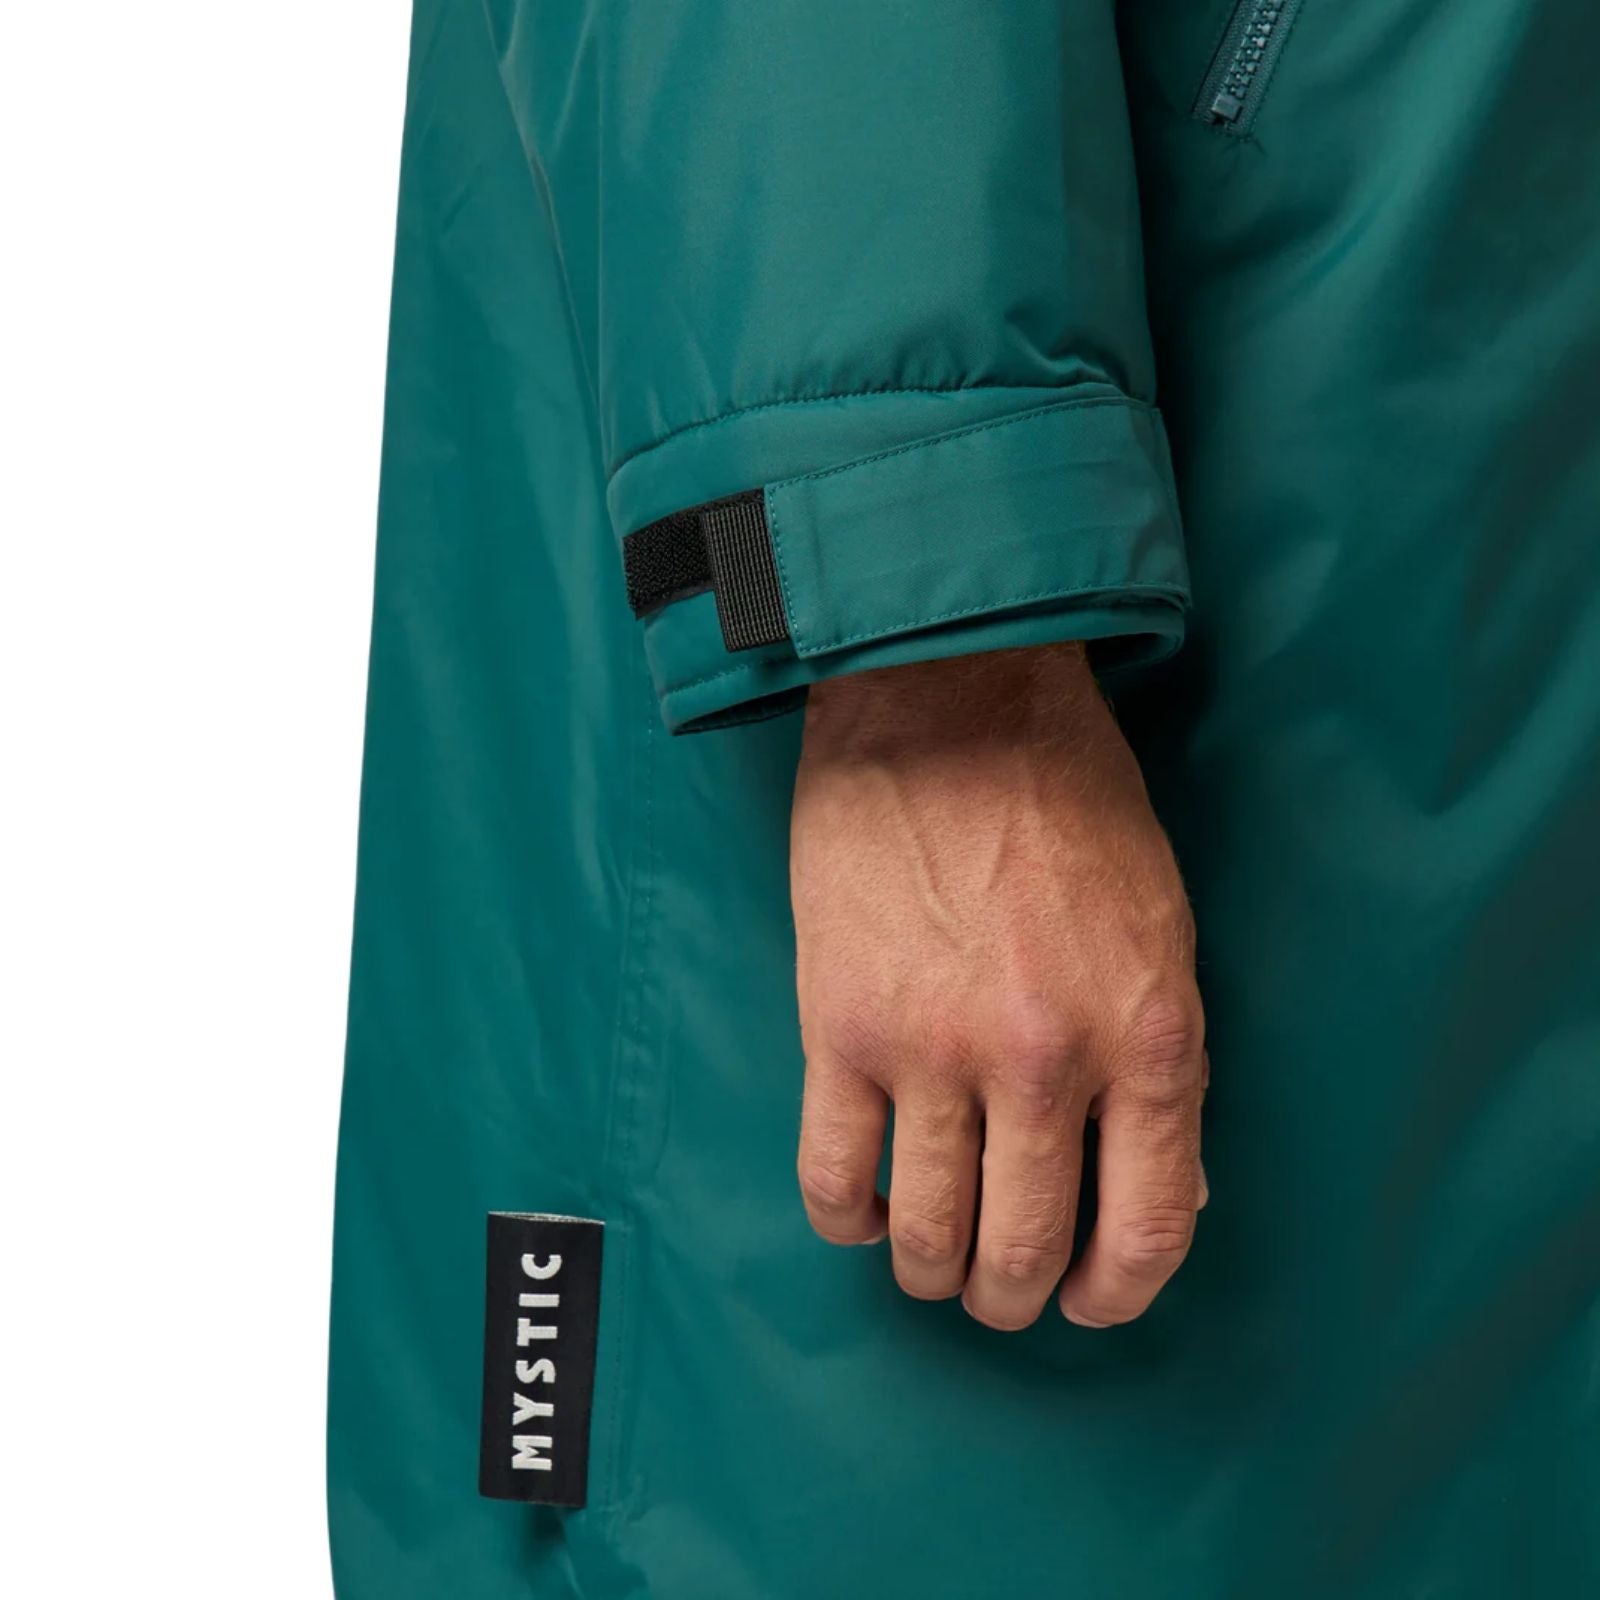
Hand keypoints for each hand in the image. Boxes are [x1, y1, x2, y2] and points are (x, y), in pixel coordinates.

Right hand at [790, 644, 1206, 1330]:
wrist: (948, 697)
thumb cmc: (1066, 799)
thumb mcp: (1161, 925)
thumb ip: (1164, 1063)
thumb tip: (1162, 1184)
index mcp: (1145, 1036)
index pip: (1150, 1227)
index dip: (1119, 1292)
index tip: (1090, 1302)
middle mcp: (1042, 1061)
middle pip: (1028, 1250)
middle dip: (1016, 1297)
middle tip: (1002, 1291)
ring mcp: (932, 1048)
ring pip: (929, 1234)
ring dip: (933, 1271)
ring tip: (930, 1260)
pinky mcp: (839, 1025)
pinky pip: (833, 1176)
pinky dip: (848, 1219)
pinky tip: (863, 1209)